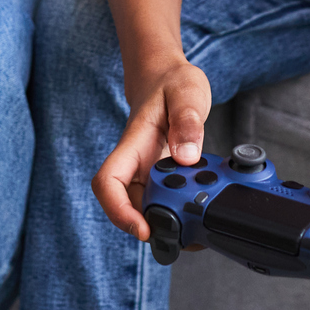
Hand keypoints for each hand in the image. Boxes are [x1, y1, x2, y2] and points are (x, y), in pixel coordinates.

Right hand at [92, 57, 211, 237]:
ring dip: (168, 219)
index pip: (108, 182)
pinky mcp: (161, 175)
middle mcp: (135, 162)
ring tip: (197, 221)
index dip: (119, 211)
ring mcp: (147, 170)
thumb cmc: (172, 82)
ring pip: (146, 206)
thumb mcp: (187, 92)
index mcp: (134, 143)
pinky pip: (164, 199)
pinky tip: (200, 205)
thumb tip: (186, 157)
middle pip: (127, 204)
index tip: (143, 229)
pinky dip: (180, 208)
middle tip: (187, 232)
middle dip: (152, 224)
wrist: (166, 77)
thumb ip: (187, 121)